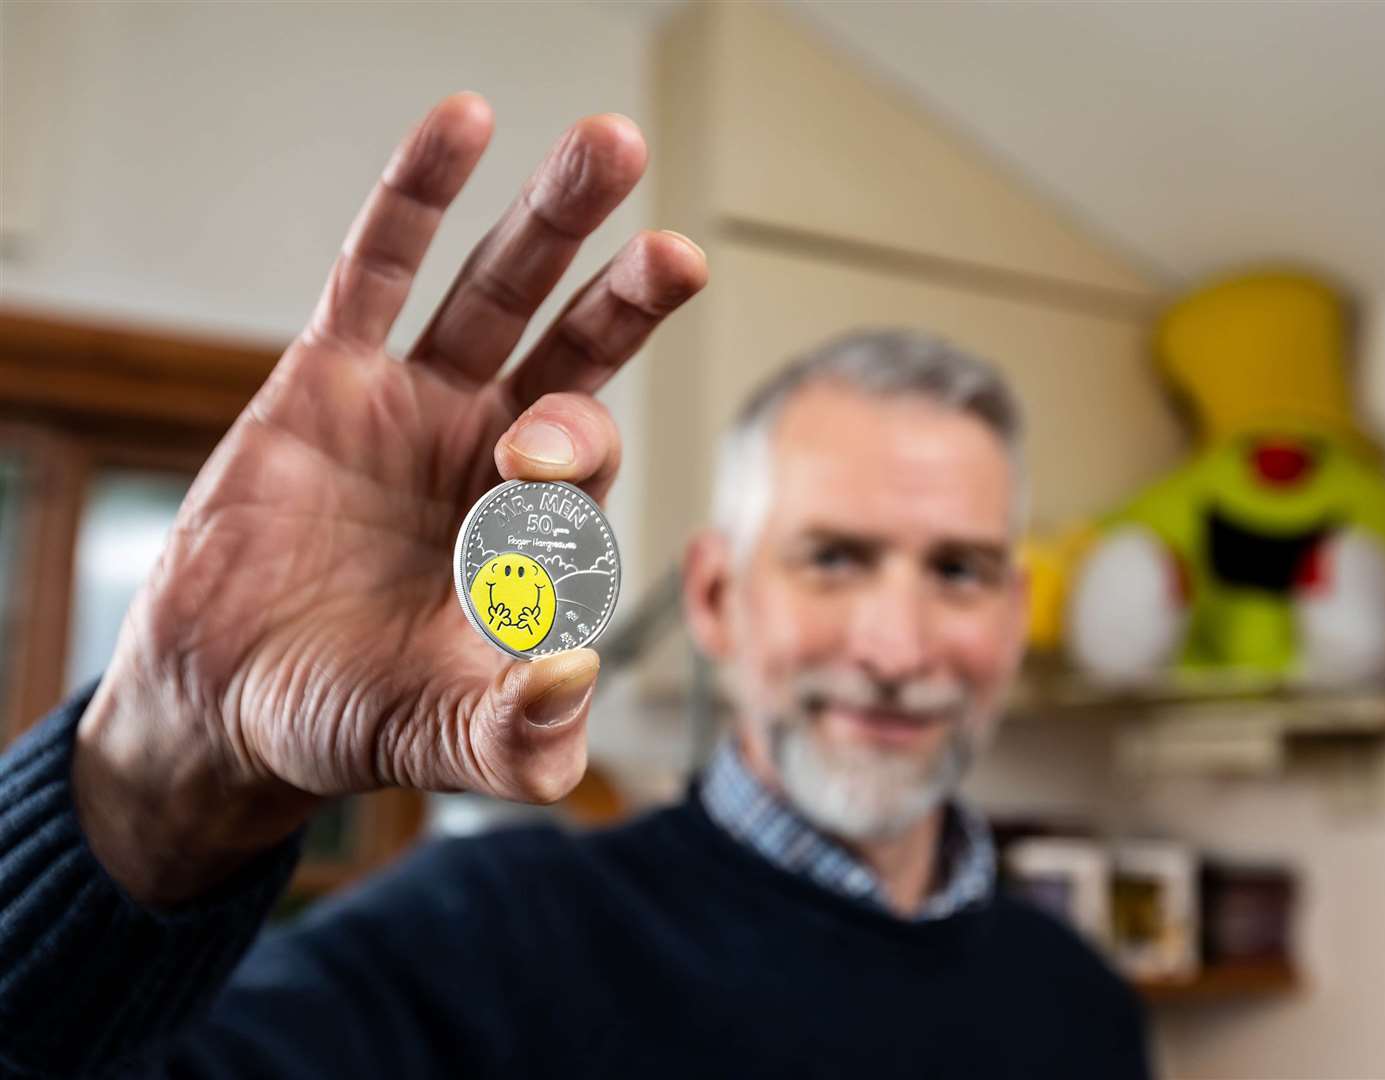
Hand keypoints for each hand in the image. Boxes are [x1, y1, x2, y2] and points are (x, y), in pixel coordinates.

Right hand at [71, 94, 706, 903]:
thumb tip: (571, 681)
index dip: (570, 462)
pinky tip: (465, 125)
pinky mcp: (334, 375)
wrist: (230, 697)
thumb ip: (513, 735)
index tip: (519, 479)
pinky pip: (379, 270)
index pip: (588, 472)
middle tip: (676, 258)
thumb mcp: (440, 739)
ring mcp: (421, 406)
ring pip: (499, 292)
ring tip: (608, 146)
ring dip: (553, 221)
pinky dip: (417, 199)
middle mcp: (495, 456)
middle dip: (628, 304)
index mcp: (540, 532)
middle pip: (581, 355)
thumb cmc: (351, 717)